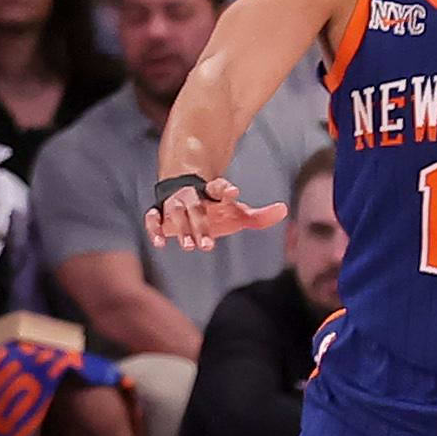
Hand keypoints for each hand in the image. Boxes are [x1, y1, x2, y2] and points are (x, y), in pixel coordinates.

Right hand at [150, 175, 286, 250]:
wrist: (185, 192)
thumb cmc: (216, 208)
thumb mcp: (238, 212)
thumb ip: (260, 216)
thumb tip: (283, 209)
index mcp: (212, 193)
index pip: (218, 188)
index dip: (225, 189)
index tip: (234, 193)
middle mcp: (192, 196)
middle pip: (195, 207)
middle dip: (200, 226)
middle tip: (207, 246)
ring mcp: (174, 203)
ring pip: (174, 212)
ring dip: (181, 229)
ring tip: (189, 247)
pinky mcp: (160, 213)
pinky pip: (152, 217)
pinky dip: (154, 228)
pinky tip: (160, 243)